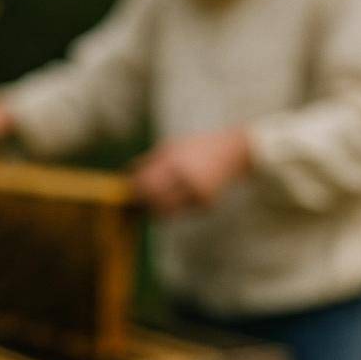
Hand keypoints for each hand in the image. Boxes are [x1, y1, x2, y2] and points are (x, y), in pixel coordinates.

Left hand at [130, 127, 251, 216]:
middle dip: (143, 203)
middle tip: (136, 203)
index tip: (129, 191)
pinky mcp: (206, 205)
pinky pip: (182, 211)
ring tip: (153, 201)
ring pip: (167, 212)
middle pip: (155, 202)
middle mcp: (187, 182)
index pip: (146, 185)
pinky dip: (174, 207)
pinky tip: (177, 197)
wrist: (233, 152)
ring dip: (156, 209)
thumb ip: (149, 162)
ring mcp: (197, 196)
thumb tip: (127, 175)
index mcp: (175, 164)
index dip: (135, 190)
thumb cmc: (197, 147)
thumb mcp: (171, 147)